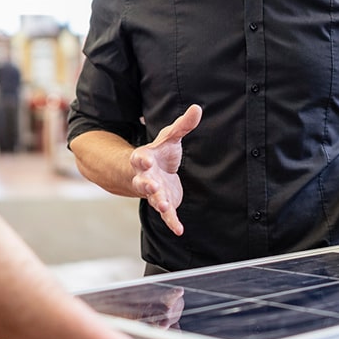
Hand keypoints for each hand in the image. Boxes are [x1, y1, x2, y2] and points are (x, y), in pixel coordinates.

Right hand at [131, 104, 201, 235]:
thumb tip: (198, 108)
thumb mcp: (170, 137)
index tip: (145, 160)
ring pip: (153, 198)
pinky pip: (167, 215)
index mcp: (144, 158)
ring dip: (158, 202)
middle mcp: (145, 177)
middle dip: (147, 184)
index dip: (142, 160)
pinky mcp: (164, 203)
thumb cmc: (160, 153)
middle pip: (143, 181)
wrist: (152, 172)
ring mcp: (153, 192)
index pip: (140, 158)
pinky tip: (179, 230)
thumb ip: (183, 125)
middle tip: (151, 185)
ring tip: (164, 206)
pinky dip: (172, 222)